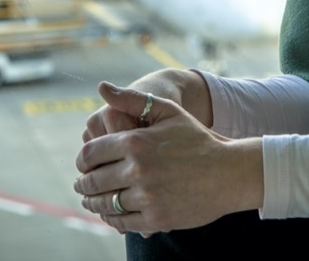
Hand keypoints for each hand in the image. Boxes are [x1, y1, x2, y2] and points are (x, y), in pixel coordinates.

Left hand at [74, 82, 262, 235]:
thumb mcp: (167, 111)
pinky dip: (113, 219)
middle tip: (80, 186)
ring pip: (106, 203)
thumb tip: (102, 87)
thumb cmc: (197, 138)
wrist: (228, 172)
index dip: (82, 161)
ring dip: (93, 203)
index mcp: (135, 142)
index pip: (91, 154)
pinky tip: (111, 214)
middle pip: (94, 181)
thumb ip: (132, 99)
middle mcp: (138, 170)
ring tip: (91, 201)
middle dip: (83, 184)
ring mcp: (147, 197)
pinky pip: (123, 221)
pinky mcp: (156, 219)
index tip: (83, 164)